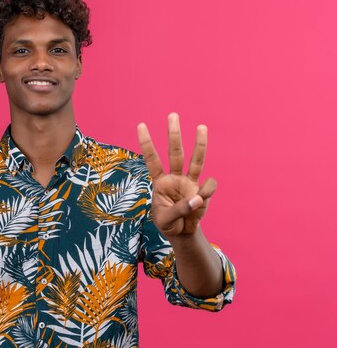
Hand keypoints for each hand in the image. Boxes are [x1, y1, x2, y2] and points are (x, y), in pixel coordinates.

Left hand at [137, 113, 216, 238]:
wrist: (181, 232)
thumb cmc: (167, 223)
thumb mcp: (166, 219)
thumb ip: (180, 209)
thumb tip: (198, 198)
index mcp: (159, 182)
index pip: (152, 159)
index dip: (146, 143)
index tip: (141, 125)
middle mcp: (174, 178)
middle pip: (174, 152)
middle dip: (173, 134)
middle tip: (172, 114)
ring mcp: (189, 182)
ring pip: (195, 160)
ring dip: (199, 143)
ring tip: (201, 126)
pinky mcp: (202, 191)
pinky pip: (208, 186)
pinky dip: (207, 192)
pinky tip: (201, 202)